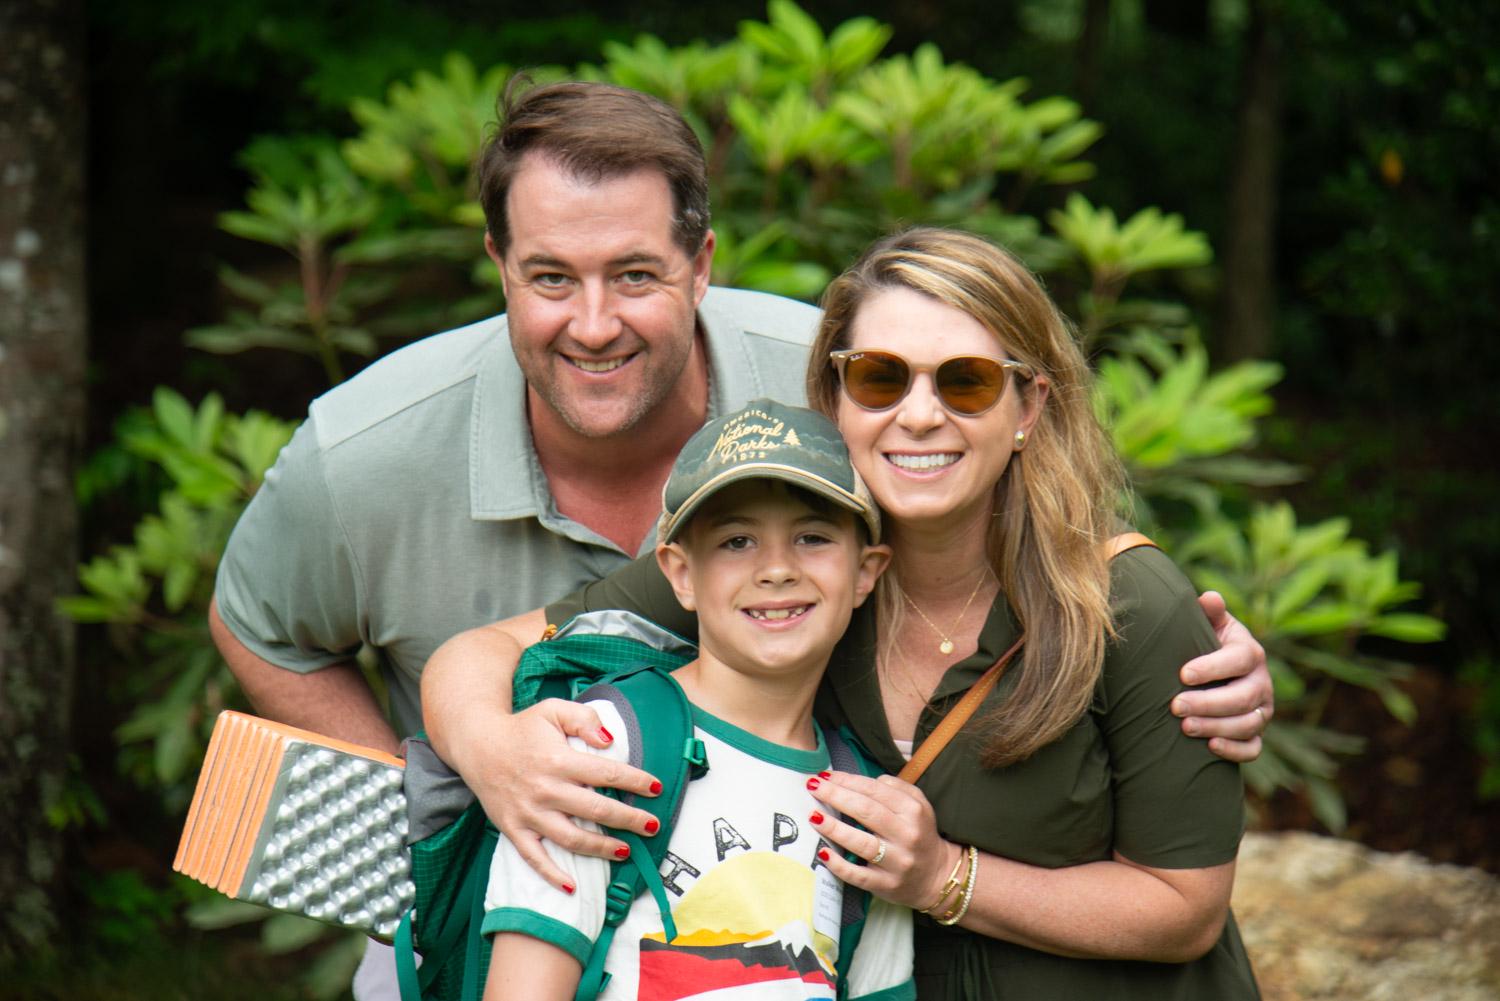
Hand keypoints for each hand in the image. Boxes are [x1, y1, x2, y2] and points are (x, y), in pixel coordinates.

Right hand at [457, 698, 662, 891]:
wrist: (478, 745)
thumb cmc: (522, 728)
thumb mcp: (553, 710)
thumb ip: (585, 719)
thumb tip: (610, 741)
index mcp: (559, 760)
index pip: (606, 773)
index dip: (635, 781)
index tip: (656, 787)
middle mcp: (546, 789)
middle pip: (596, 810)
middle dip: (629, 819)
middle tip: (653, 825)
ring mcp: (529, 813)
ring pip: (571, 838)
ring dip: (601, 848)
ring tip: (626, 852)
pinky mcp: (513, 829)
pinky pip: (534, 858)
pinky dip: (552, 875)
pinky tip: (572, 887)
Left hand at [804, 771, 962, 911]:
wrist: (936, 876)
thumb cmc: (918, 833)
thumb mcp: (918, 804)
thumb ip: (894, 787)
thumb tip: (860, 781)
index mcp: (913, 811)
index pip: (875, 790)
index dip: (847, 781)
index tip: (824, 776)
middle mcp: (907, 835)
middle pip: (866, 811)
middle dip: (835, 796)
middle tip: (812, 787)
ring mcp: (897, 862)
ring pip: (861, 843)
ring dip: (834, 828)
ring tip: (813, 816)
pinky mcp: (886, 885)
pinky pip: (858, 875)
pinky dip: (838, 865)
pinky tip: (822, 853)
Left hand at [1173, 591, 1273, 762]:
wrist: (1215, 672)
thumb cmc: (1204, 643)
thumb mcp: (1208, 625)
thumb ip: (1209, 613)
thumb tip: (1210, 598)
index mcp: (1250, 652)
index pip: (1239, 659)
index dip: (1213, 667)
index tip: (1183, 674)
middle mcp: (1261, 682)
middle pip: (1243, 696)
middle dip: (1209, 703)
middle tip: (1175, 706)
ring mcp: (1262, 710)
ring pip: (1248, 724)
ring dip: (1217, 727)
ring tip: (1185, 727)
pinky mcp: (1256, 733)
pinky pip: (1253, 748)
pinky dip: (1235, 751)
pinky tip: (1210, 747)